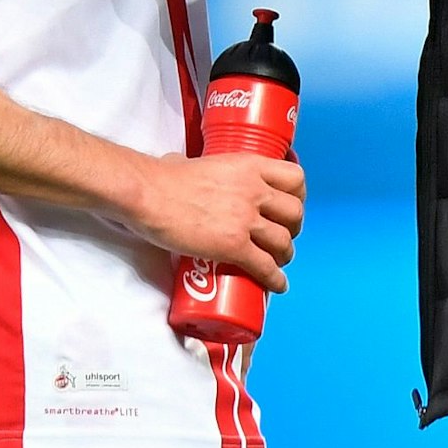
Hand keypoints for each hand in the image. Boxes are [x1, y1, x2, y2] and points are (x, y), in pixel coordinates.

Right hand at [127, 151, 306, 292]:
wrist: (149, 195)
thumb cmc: (165, 177)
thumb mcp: (205, 162)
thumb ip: (206, 170)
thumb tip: (186, 169)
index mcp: (250, 166)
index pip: (296, 178)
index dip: (298, 196)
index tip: (290, 206)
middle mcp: (255, 191)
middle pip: (294, 213)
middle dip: (293, 228)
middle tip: (282, 236)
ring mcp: (246, 219)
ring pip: (283, 242)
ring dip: (285, 255)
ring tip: (278, 262)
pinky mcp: (234, 245)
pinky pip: (266, 266)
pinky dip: (275, 279)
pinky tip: (277, 285)